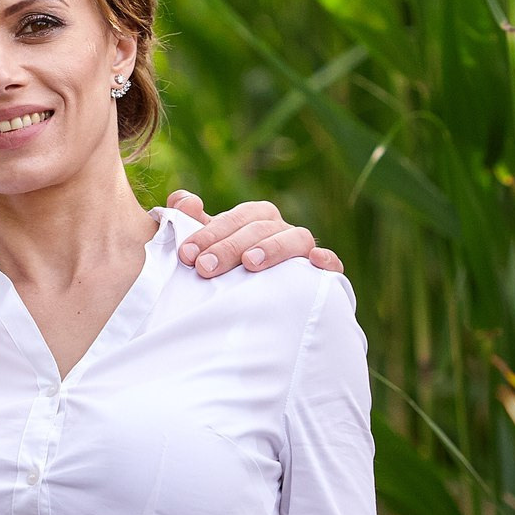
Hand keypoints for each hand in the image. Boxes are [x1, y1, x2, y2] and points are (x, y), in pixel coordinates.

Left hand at [169, 192, 343, 277]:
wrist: (261, 315)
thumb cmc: (230, 274)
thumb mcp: (209, 249)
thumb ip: (192, 224)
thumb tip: (181, 200)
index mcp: (256, 219)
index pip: (236, 217)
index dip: (210, 232)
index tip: (186, 255)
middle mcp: (281, 230)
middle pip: (261, 227)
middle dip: (230, 245)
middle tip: (205, 267)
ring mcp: (304, 252)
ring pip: (296, 237)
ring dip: (273, 247)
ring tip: (250, 263)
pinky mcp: (325, 276)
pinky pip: (333, 264)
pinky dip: (327, 260)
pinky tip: (315, 262)